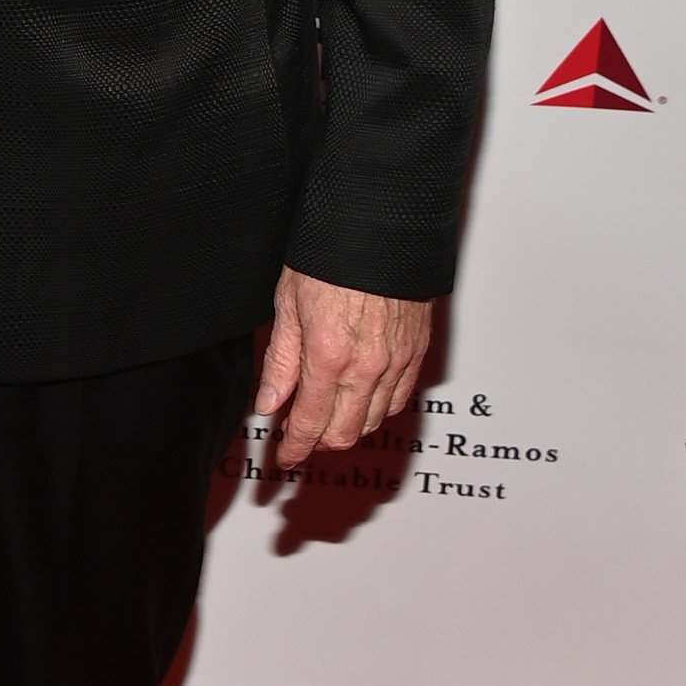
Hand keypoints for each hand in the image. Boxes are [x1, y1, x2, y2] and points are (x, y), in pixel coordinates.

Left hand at [254, 270, 430, 470]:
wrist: (381, 226)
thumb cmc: (330, 254)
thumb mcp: (288, 304)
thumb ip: (280, 362)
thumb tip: (268, 403)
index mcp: (328, 356)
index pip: (309, 424)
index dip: (294, 449)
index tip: (284, 458)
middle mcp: (367, 366)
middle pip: (345, 434)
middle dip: (319, 443)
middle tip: (300, 436)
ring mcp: (397, 361)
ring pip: (374, 421)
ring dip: (348, 428)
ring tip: (327, 416)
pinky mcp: (417, 352)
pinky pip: (399, 399)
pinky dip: (377, 409)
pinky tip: (360, 399)